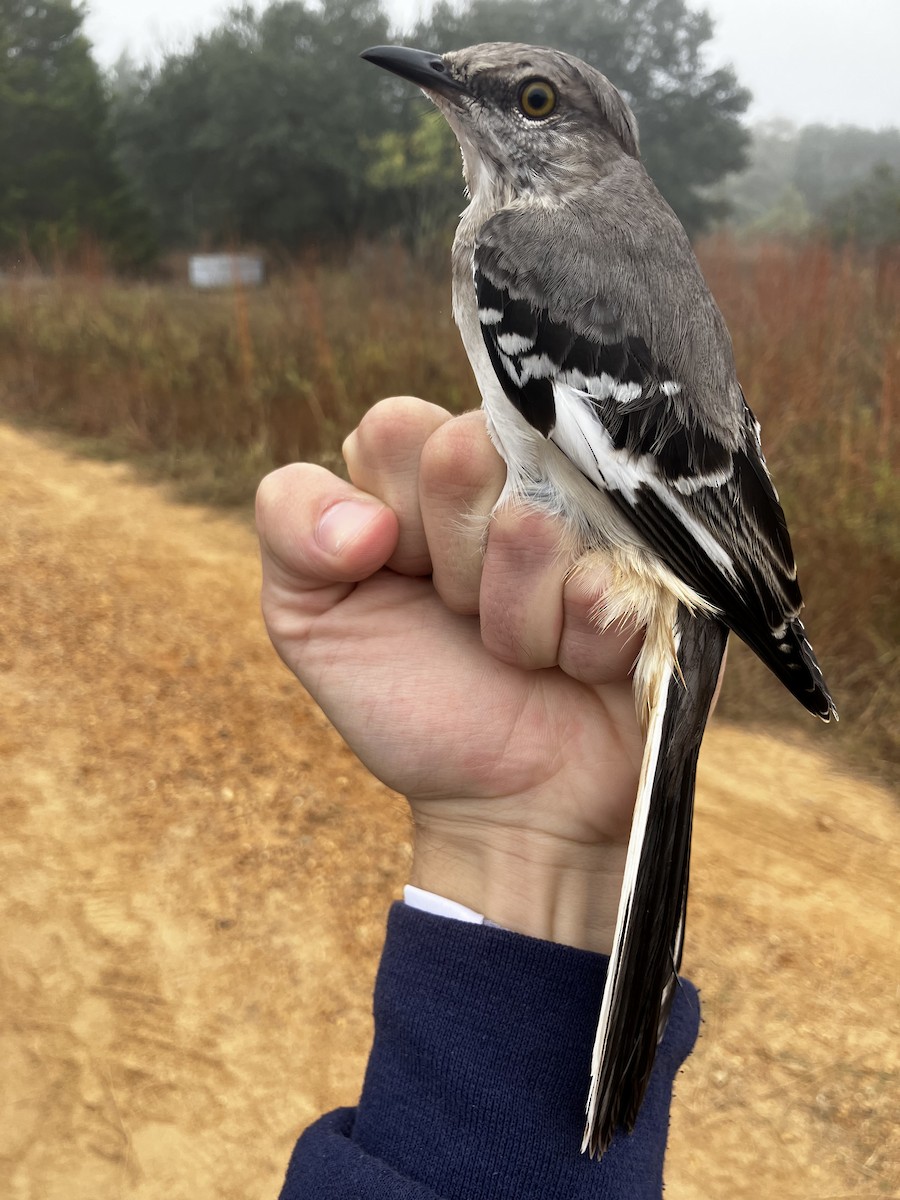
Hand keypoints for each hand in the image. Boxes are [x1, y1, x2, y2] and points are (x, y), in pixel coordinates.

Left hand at [256, 397, 644, 951]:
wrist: (510, 801)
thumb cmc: (415, 700)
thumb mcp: (310, 619)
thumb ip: (290, 526)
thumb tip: (363, 518)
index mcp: (428, 472)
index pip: (396, 425)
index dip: (394, 515)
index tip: (400, 573)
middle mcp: (517, 473)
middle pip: (466, 449)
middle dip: (451, 565)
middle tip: (465, 616)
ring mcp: (599, 513)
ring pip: (532, 524)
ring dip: (515, 622)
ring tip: (527, 653)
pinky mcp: (666, 564)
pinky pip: (605, 585)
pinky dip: (579, 649)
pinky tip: (583, 666)